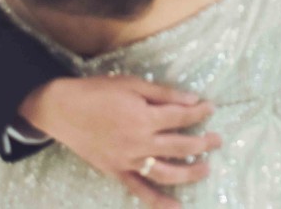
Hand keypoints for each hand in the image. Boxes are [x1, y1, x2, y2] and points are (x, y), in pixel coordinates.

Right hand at [18, 76, 220, 208]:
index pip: (182, 117)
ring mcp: (128, 160)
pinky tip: (176, 207)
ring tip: (206, 169)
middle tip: (217, 140)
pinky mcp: (117, 172)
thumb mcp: (133, 84)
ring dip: (190, 173)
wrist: (62, 110)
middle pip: (181, 146)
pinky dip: (158, 201)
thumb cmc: (98, 92)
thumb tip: (192, 99)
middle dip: (203, 143)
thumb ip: (164, 93)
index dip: (200, 112)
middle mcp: (140, 142)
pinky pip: (140, 190)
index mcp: (145, 117)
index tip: (211, 107)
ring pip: (167, 172)